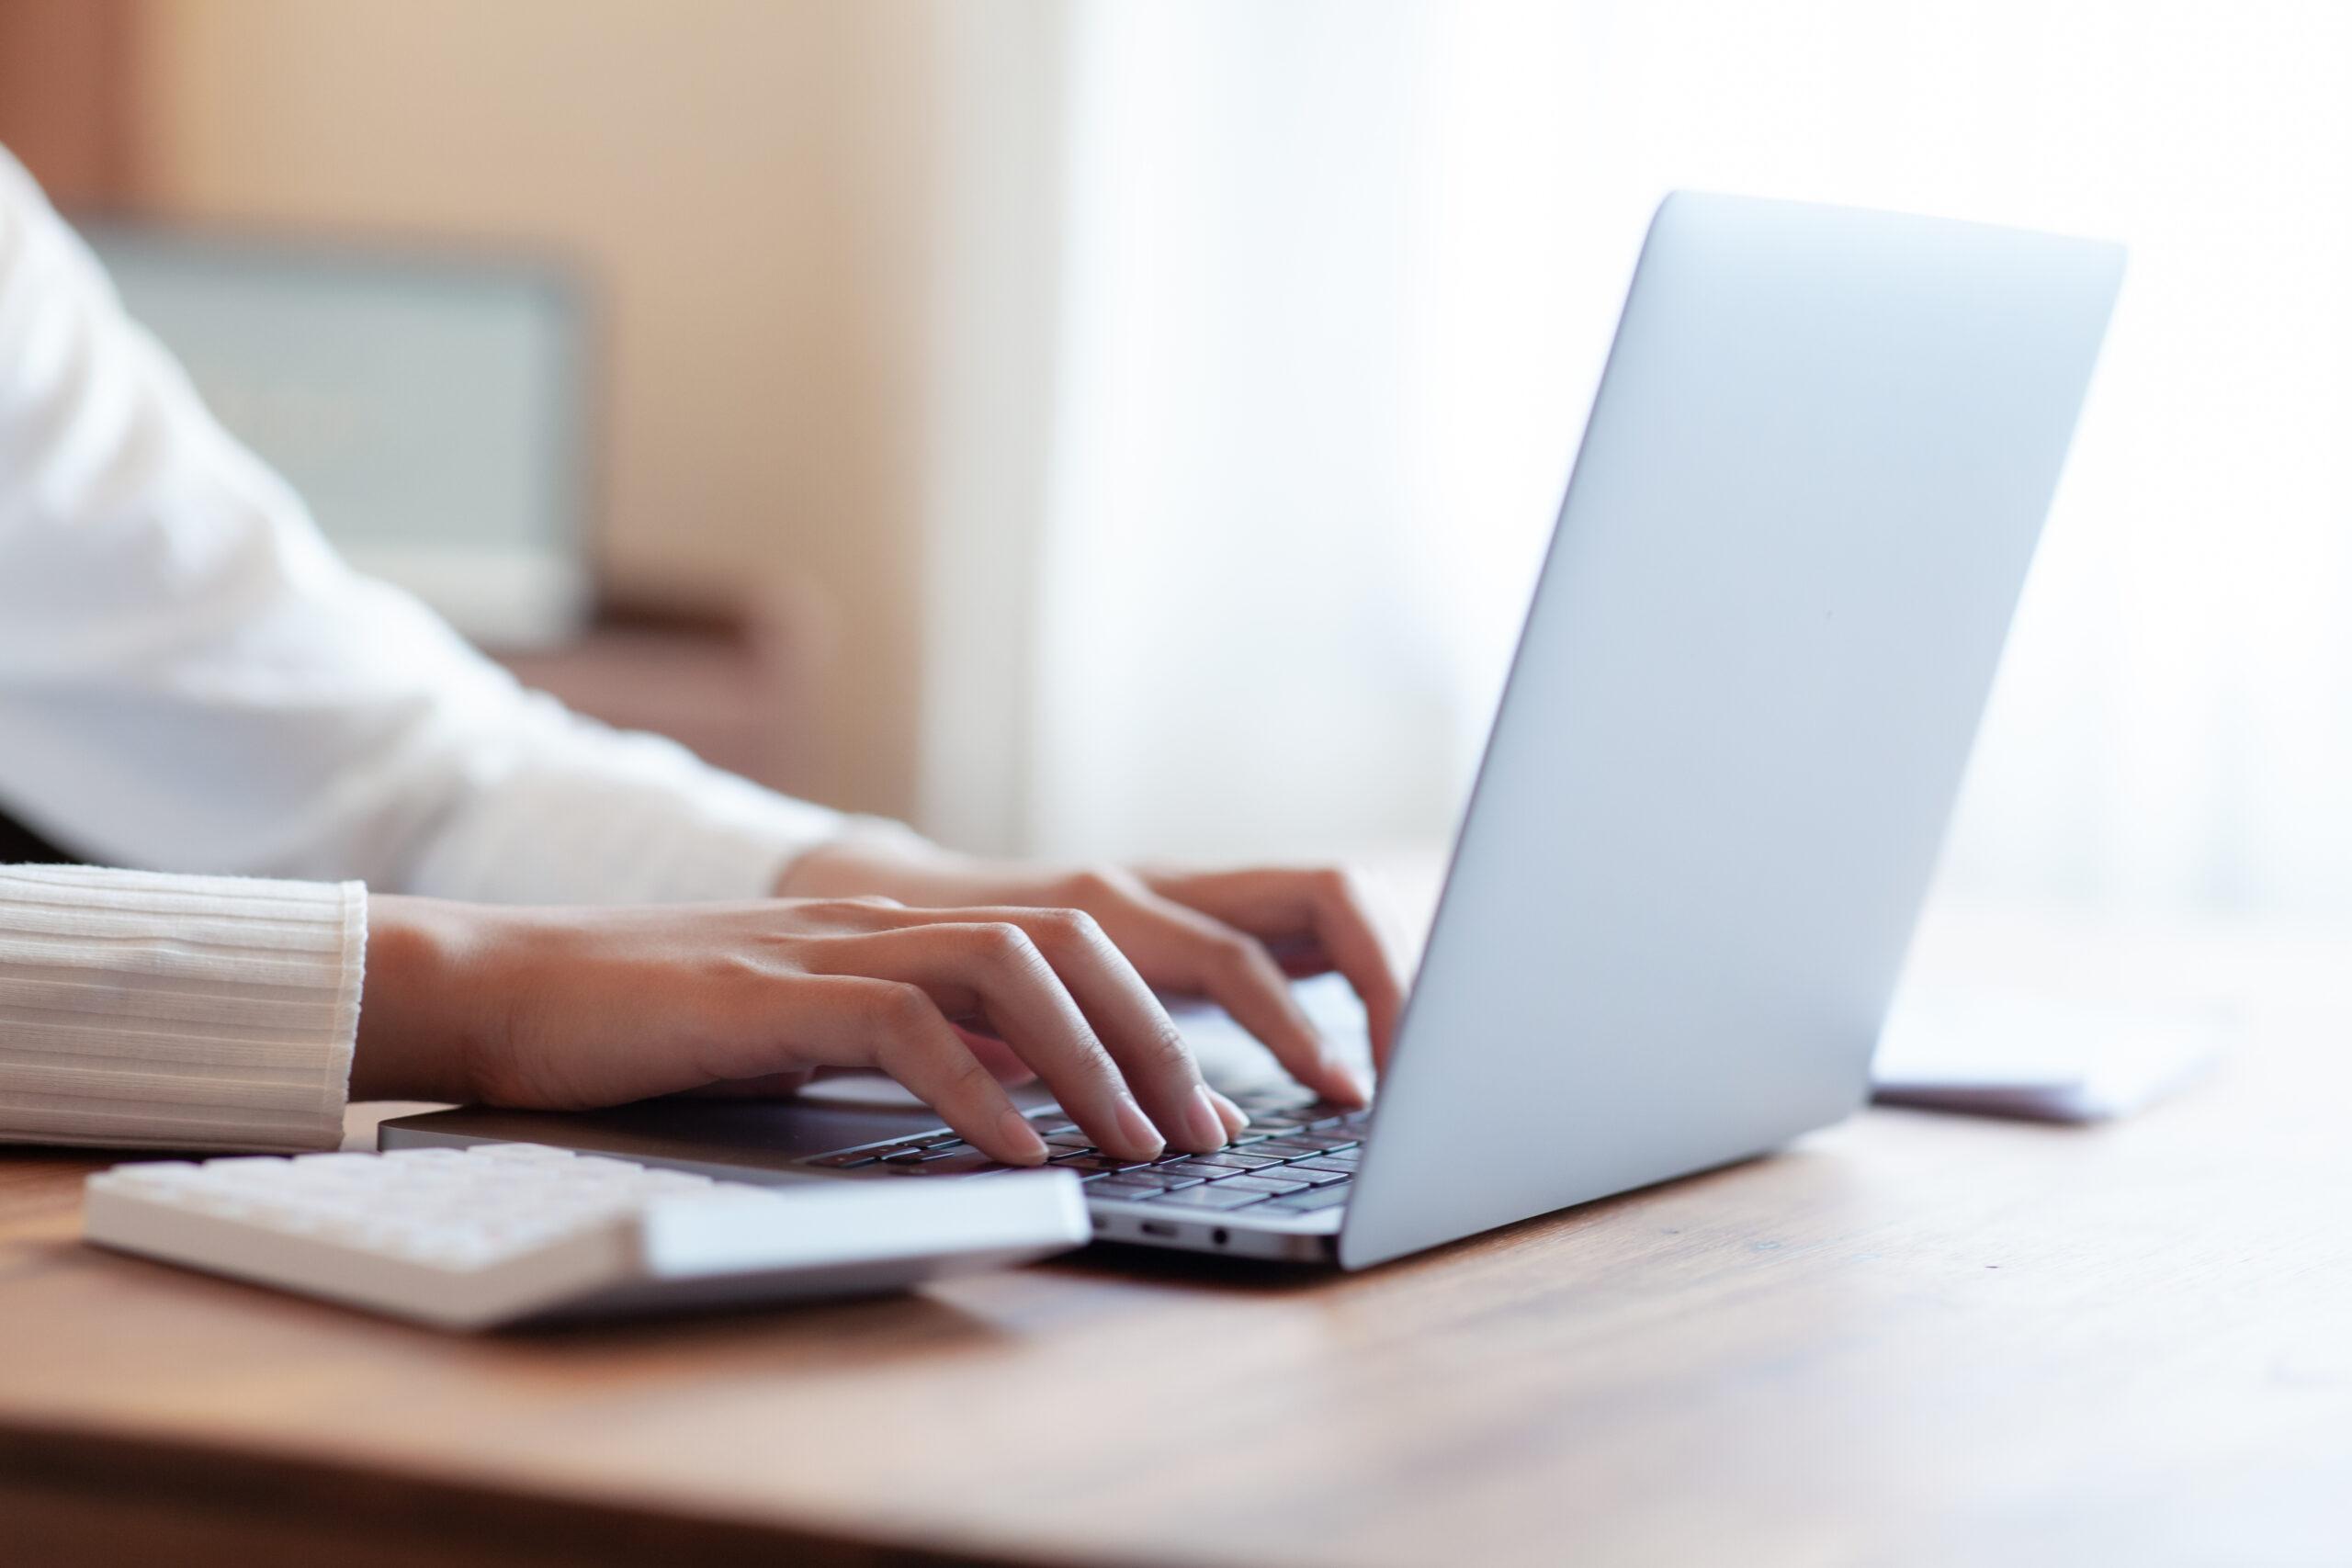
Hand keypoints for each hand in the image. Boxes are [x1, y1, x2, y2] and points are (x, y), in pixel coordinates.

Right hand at [352, 894, 1255, 1165]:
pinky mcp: (775, 993)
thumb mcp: (824, 1027)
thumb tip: (1039, 1091)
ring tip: (1143, 1144)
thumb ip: (930, 1040)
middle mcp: (887, 922)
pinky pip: (907, 1026)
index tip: (1212, 1105)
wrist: (516, 984)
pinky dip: (979, 1089)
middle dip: (1160, 1036)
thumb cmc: (666, 1022)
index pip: (1073, 947)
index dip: (1158, 1017)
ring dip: (1094, 1060)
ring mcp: (833, 948)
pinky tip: (1023, 1151)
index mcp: (906, 930)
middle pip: (1072, 943)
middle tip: (1211, 1130)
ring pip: (1011, 968)